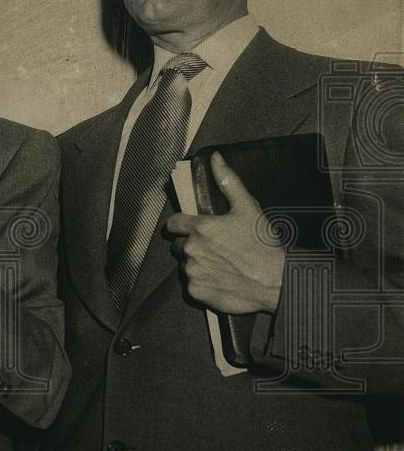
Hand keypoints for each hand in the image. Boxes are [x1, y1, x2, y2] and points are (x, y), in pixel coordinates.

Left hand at [166, 152, 285, 313]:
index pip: (173, 224)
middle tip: (215, 248)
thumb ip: (228, 181)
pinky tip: (220, 279)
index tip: (188, 228)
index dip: (180, 225)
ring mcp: (193, 272)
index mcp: (200, 228)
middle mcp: (191, 249)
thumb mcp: (248, 207)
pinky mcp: (197, 292)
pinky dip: (201, 283)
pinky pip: (191, 285)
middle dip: (192, 245)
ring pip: (186, 266)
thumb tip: (215, 157)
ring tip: (221, 265)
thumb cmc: (264, 244)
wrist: (277, 281)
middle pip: (179, 246)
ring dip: (197, 264)